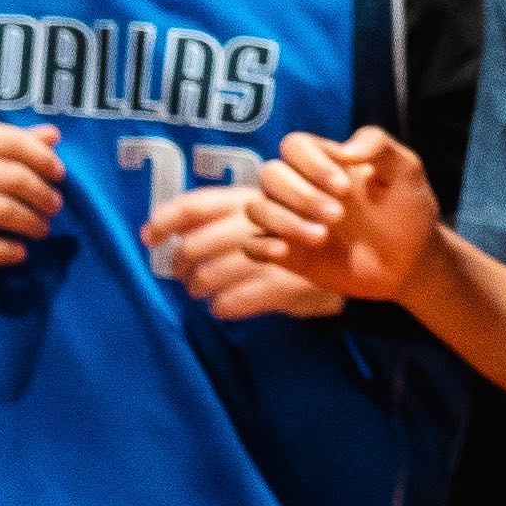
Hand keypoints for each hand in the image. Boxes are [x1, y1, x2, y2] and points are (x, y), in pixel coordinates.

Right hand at [0, 119, 69, 263]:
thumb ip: (10, 140)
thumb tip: (53, 136)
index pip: (12, 142)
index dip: (43, 159)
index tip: (59, 174)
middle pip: (13, 179)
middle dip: (43, 195)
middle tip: (54, 206)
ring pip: (2, 211)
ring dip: (31, 223)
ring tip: (41, 228)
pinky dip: (4, 251)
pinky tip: (19, 252)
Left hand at [141, 166, 337, 316]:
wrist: (356, 259)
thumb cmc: (296, 235)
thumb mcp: (266, 213)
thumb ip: (222, 219)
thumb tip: (159, 234)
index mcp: (247, 198)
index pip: (194, 205)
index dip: (165, 220)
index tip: (148, 238)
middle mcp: (256, 221)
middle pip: (194, 246)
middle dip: (181, 266)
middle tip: (185, 276)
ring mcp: (270, 254)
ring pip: (209, 276)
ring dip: (199, 288)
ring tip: (205, 291)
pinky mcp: (281, 285)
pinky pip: (231, 302)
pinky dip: (221, 307)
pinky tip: (225, 306)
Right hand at [234, 125, 445, 304]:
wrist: (411, 261)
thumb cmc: (408, 209)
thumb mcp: (406, 170)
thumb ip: (378, 145)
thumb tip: (344, 149)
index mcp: (325, 161)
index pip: (293, 145)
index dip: (311, 163)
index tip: (344, 187)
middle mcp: (300, 186)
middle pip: (270, 174)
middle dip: (301, 195)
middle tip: (339, 216)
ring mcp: (289, 219)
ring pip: (257, 208)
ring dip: (283, 221)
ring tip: (322, 238)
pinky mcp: (285, 252)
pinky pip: (250, 244)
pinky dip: (259, 245)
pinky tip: (283, 253)